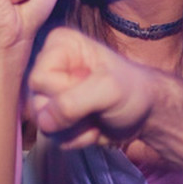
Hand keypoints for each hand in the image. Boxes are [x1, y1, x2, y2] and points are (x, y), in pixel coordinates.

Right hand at [27, 27, 155, 148]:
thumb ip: (72, 102)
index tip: (90, 85)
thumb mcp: (107, 90)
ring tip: (96, 115)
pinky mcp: (55, 115)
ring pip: (42, 124)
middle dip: (69, 114)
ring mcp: (51, 92)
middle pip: (36, 103)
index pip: (38, 79)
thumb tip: (42, 122)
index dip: (63, 91)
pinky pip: (53, 137)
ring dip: (74, 129)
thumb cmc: (132, 90)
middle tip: (96, 105)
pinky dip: (77, 138)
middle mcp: (50, 66)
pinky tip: (93, 125)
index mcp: (59, 45)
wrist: (146, 113)